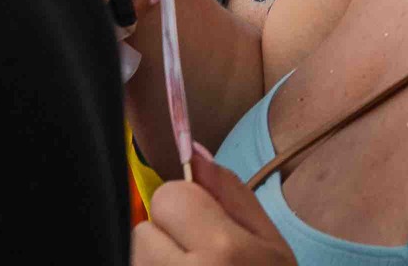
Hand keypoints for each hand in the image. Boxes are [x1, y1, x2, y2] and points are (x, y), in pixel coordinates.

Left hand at [134, 157, 294, 264]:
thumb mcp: (272, 248)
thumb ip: (232, 196)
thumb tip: (195, 153)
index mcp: (223, 253)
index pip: (168, 196)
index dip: (186, 209)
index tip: (204, 231)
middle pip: (142, 232)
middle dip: (164, 244)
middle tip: (196, 265)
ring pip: (135, 258)